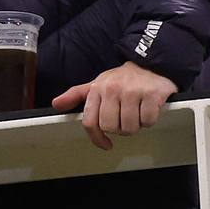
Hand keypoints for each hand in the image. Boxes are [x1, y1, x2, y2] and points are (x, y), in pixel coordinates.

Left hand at [51, 61, 176, 152]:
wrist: (150, 64)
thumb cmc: (122, 79)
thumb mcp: (97, 84)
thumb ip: (76, 95)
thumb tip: (57, 104)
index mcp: (96, 89)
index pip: (90, 122)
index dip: (97, 138)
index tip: (105, 144)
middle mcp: (112, 89)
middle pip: (110, 127)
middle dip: (119, 129)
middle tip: (124, 120)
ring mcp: (133, 91)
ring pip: (129, 127)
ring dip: (135, 126)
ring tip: (136, 113)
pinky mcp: (152, 94)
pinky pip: (147, 121)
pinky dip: (149, 120)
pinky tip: (147, 110)